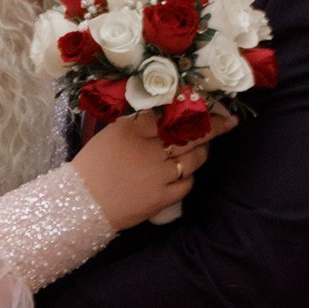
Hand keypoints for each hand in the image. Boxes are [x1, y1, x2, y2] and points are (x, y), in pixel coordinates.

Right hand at [73, 113, 207, 229]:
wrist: (79, 205)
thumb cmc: (91, 168)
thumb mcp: (110, 135)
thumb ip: (137, 124)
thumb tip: (164, 113)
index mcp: (133, 129)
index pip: (170, 112)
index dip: (192, 107)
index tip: (206, 102)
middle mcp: (149, 149)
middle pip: (191, 133)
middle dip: (214, 126)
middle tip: (230, 121)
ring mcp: (157, 174)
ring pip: (194, 158)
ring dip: (202, 152)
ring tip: (204, 147)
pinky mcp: (162, 197)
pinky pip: (187, 183)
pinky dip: (189, 177)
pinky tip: (184, 173)